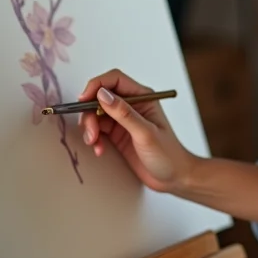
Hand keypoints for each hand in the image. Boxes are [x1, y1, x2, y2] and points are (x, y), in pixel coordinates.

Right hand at [75, 68, 195, 194]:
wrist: (174, 177)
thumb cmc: (168, 154)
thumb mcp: (145, 133)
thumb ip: (124, 113)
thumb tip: (103, 95)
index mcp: (143, 97)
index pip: (115, 80)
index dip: (96, 86)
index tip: (83, 100)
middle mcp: (132, 105)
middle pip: (101, 98)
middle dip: (90, 113)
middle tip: (91, 132)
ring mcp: (124, 120)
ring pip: (96, 114)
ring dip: (90, 128)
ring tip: (94, 143)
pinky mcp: (118, 134)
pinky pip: (98, 130)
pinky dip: (94, 138)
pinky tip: (99, 150)